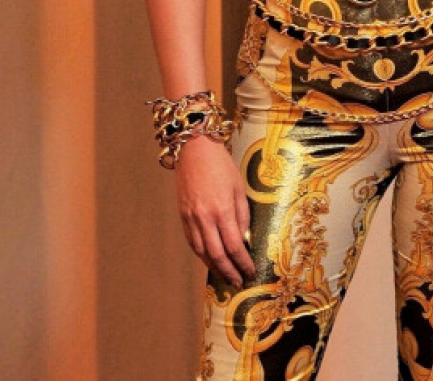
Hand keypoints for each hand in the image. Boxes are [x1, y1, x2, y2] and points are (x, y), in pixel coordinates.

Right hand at [174, 136, 255, 287]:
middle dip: (229, 271)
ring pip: (202, 251)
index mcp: (222, 210)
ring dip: (214, 267)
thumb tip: (244, 238)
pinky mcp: (182, 215)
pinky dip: (201, 254)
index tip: (250, 271)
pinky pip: (192, 241)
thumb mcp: (239, 188)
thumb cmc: (221, 165)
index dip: (243, 262)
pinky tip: (209, 260)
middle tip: (238, 281)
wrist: (194, 150)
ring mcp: (191, 217)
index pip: (234, 246)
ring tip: (225, 276)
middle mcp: (204, 217)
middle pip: (217, 254)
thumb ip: (242, 215)